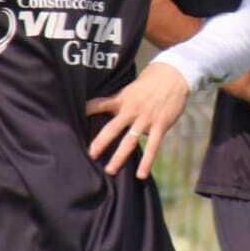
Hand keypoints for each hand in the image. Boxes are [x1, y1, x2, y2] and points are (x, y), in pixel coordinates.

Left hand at [84, 62, 189, 179]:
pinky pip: (152, 146)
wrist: (174, 75)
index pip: (100, 104)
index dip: (88, 110)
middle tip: (90, 155)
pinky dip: (146, 162)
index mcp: (122, 99)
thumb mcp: (131, 88)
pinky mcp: (159, 125)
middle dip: (100, 143)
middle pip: (112, 128)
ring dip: (119, 157)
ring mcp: (146, 119)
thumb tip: (108, 110)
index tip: (75, 118)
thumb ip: (120, 101)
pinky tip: (141, 174)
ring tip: (110, 170)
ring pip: (130, 141)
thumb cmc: (151, 81)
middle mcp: (131, 110)